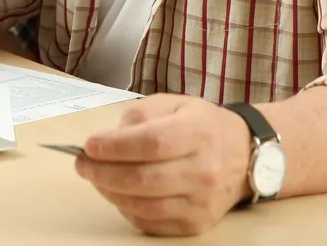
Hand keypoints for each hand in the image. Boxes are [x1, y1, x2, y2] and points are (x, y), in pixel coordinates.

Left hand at [75, 94, 252, 235]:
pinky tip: (118, 193)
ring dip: (110, 192)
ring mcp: (201, 201)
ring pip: (144, 205)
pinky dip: (126, 209)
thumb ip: (141, 114)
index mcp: (199, 132)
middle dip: (103, 172)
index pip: (151, 143)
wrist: (244, 155)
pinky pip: (151, 222)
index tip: (89, 145)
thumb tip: (108, 137)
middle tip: (82, 164)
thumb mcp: (175, 103)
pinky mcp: (196, 224)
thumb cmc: (203, 125)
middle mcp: (204, 170)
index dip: (115, 146)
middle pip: (144, 179)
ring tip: (96, 177)